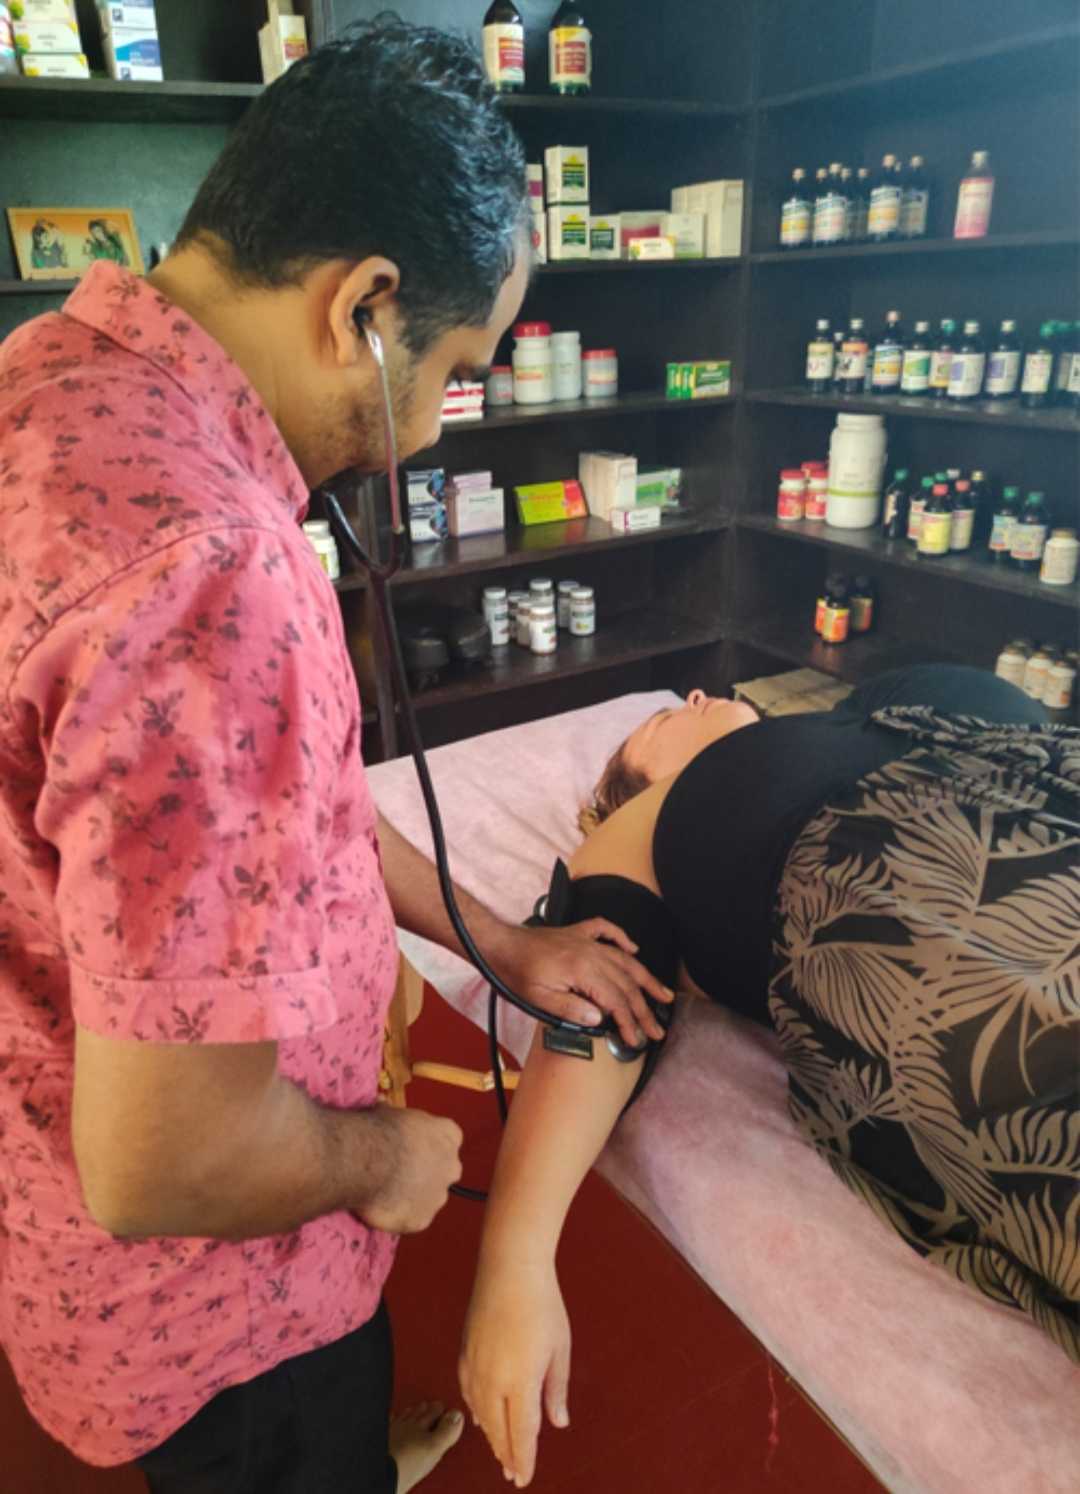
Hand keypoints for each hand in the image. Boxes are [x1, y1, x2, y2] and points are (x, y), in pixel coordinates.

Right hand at [353, 1106, 462, 1234]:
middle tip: (401, 1172)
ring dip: (414, 1196)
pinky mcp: (422, 1220)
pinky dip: (400, 1216)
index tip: (413, 1147)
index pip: (449, 1138)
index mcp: (448, 1134)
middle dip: (428, 1173)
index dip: (429, 1144)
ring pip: (430, 1198)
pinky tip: (382, 1208)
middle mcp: (451, 1166)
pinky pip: (413, 1219)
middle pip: (445, 1171)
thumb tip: (382, 1112)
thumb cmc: (379, 1130)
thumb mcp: (390, 1112)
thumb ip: (398, 1121)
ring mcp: (439, 1196)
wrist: (368, 1161)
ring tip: (386, 1192)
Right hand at [459, 1260, 570, 1487]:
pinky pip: (468, 1393)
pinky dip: (475, 1411)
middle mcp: (493, 1380)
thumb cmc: (543, 1304)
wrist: (509, 1267)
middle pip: (498, 1428)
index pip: (521, 1432)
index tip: (523, 1478)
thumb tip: (557, 1422)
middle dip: (506, 1453)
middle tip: (512, 1473)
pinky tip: (480, 1418)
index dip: (523, 1458)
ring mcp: (475, 1366)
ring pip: (480, 1414)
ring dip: (491, 1435)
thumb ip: (556, 1388)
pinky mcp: (465, 1352)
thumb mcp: (559, 1347)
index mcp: (520, 1381)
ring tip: (500, 1452)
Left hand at [486, 922, 672, 1048]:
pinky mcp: (578, 934)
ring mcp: (586, 942)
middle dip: (644, 1009)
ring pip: (625, 960)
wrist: (500, 944)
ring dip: (646, 978)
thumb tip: (598, 1019)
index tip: (636, 1039)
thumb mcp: (538, 999)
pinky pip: (607, 930)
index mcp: (582, 971)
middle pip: (626, 984)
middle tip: (657, 1029)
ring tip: (663, 994)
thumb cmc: (516, 973)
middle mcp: (591, 953)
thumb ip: (570, 1009)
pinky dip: (623, 938)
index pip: (615, 1001)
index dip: (629, 1023)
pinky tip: (634, 947)